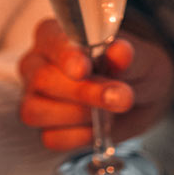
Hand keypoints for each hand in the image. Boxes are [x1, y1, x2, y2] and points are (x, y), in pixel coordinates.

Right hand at [18, 18, 173, 149]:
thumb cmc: (131, 69)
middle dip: (83, 92)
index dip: (66, 57)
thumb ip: (128, 56)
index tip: (83, 69)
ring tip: (109, 113)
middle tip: (120, 98)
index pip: (51, 43)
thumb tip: (120, 52)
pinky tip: (97, 127)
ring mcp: (33, 96)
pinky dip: (79, 136)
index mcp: (53, 37)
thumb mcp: (139, 58)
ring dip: (78, 116)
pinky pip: (49, 137)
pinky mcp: (42, 126)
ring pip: (35, 111)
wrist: (140, 96)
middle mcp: (35, 65)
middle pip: (42, 79)